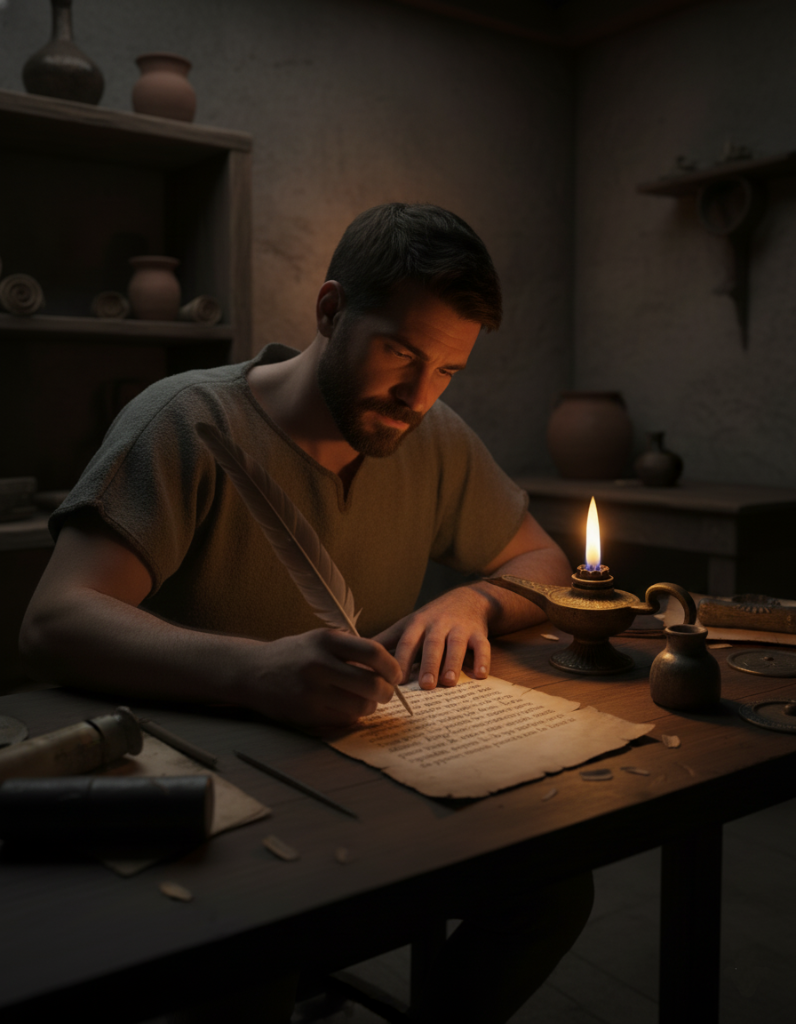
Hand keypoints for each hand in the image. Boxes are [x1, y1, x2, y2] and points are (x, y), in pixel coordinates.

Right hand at [241, 628, 401, 731]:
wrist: (253, 672)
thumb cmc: (294, 655)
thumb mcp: (320, 639)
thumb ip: (351, 648)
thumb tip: (389, 664)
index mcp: (326, 640)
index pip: (374, 652)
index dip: (392, 666)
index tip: (395, 673)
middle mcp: (319, 664)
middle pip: (372, 683)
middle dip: (387, 691)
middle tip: (386, 692)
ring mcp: (312, 691)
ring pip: (361, 706)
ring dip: (371, 706)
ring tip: (366, 701)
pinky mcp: (307, 713)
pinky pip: (344, 719)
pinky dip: (353, 716)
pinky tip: (347, 708)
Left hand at [372, 586, 493, 690]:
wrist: (468, 599)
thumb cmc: (431, 619)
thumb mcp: (407, 625)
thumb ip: (385, 642)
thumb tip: (353, 656)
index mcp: (417, 625)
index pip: (407, 642)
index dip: (400, 660)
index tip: (393, 680)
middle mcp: (438, 625)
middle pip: (432, 644)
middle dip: (428, 664)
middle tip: (425, 685)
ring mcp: (459, 628)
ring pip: (456, 645)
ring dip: (453, 663)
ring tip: (449, 682)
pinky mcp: (478, 633)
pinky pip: (482, 646)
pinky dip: (482, 660)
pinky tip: (480, 675)